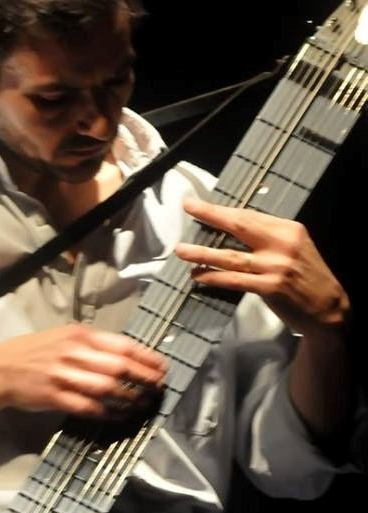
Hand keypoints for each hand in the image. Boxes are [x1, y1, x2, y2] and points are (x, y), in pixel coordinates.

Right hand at [0, 323, 166, 417]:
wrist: (0, 369)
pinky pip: (88, 407)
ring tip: (142, 404)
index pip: (122, 345)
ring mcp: (64, 376)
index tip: (162, 368)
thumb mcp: (63, 336)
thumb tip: (127, 355)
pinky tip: (119, 416)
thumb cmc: (35, 351)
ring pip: (107, 388)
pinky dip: (107, 413)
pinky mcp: (55, 397)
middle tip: (158, 388)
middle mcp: (74, 353)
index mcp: (79, 335)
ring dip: (129, 398)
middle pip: (119, 367)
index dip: (147, 358)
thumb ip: (92, 343)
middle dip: (145, 379)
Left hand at [175, 197, 349, 335]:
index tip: (198, 203)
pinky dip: (214, 277)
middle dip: (211, 215)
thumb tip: (233, 228)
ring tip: (181, 250)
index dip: (222, 209)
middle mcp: (282, 244)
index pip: (249, 215)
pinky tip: (198, 275)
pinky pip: (235, 280)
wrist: (329, 309)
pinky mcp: (270, 287)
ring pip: (231, 256)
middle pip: (240, 225)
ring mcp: (276, 267)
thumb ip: (269, 238)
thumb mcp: (295, 248)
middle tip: (188, 207)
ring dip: (203, 253)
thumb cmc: (307, 277)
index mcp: (288, 229)